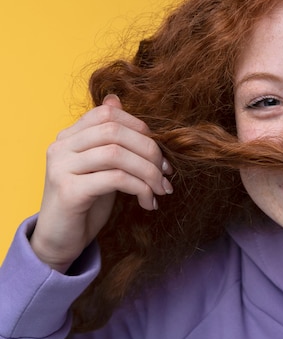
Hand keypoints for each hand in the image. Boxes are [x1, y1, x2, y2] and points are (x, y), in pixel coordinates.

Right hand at [30, 95, 173, 271]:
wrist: (61, 240)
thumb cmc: (86, 201)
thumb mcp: (101, 165)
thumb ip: (109, 138)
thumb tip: (117, 98)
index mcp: (69, 136)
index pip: (107, 113)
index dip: (139, 127)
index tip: (157, 152)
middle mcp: (61, 147)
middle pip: (115, 131)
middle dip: (149, 150)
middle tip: (166, 172)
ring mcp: (62, 168)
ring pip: (117, 154)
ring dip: (148, 171)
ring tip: (161, 189)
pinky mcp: (69, 191)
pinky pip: (115, 179)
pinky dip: (140, 188)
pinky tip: (148, 202)